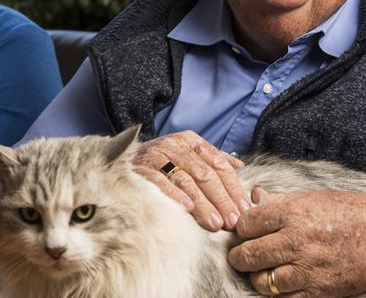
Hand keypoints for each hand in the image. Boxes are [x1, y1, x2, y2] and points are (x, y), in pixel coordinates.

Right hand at [132, 130, 247, 230]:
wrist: (121, 157)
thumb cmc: (162, 161)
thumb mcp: (188, 154)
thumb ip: (213, 159)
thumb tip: (240, 166)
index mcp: (191, 141)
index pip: (219, 165)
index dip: (233, 188)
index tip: (245, 208)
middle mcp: (175, 146)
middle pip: (205, 174)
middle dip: (222, 200)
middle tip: (233, 221)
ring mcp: (157, 156)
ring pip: (186, 180)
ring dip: (203, 204)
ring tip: (215, 223)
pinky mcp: (142, 169)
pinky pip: (160, 182)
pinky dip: (173, 195)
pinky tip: (186, 209)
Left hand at [229, 188, 365, 296]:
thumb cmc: (352, 214)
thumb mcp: (315, 198)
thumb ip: (282, 201)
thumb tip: (256, 198)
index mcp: (293, 214)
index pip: (247, 224)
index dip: (242, 227)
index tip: (245, 230)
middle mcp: (296, 242)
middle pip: (248, 254)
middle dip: (239, 255)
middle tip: (241, 255)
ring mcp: (306, 269)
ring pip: (261, 281)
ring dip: (256, 276)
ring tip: (260, 270)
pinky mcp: (317, 291)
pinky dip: (275, 292)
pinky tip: (278, 283)